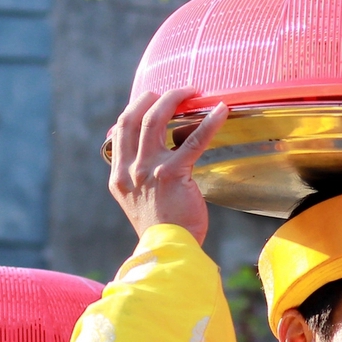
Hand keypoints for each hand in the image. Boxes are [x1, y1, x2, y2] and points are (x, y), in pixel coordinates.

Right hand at [107, 88, 227, 244]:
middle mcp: (129, 170)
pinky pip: (193, 140)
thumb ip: (136, 176)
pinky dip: (209, 122)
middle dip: (154, 97)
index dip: (136, 108)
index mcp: (118, 175)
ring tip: (192, 91)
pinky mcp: (172, 174)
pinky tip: (222, 110)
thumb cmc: (160, 228)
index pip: (120, 129)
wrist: (168, 251)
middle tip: (175, 92)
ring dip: (175, 98)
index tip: (152, 100)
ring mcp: (148, 170)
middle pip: (135, 117)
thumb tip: (146, 154)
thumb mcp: (136, 200)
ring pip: (156, 119)